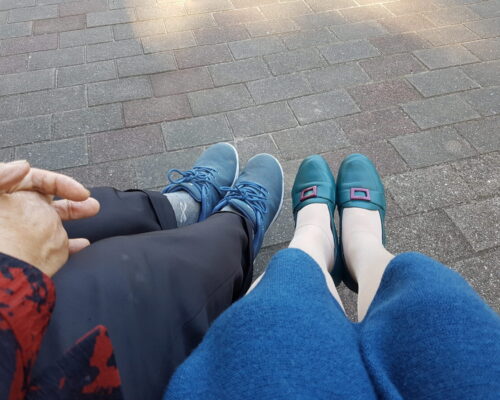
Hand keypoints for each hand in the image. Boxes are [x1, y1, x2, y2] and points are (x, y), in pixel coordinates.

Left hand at [0, 161, 99, 276]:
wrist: (6, 276)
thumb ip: (2, 174)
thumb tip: (24, 167)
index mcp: (9, 197)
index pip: (36, 179)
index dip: (60, 182)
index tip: (79, 192)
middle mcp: (21, 212)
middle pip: (48, 196)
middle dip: (72, 194)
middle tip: (87, 198)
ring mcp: (32, 233)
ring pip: (57, 217)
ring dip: (77, 211)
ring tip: (93, 209)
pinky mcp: (41, 253)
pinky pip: (60, 246)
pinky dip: (74, 244)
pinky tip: (83, 243)